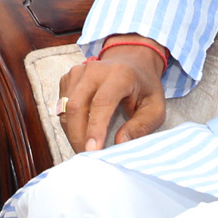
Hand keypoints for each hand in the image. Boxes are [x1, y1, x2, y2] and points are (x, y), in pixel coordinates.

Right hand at [59, 35, 168, 152]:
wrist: (132, 61)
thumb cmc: (145, 87)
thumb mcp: (155, 108)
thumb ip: (141, 126)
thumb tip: (120, 143)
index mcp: (120, 74)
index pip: (101, 102)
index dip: (95, 128)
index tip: (93, 151)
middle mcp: (95, 70)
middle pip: (77, 106)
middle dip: (78, 136)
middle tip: (87, 157)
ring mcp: (78, 72)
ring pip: (66, 108)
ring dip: (72, 132)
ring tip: (85, 147)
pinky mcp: (68, 78)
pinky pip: (62, 106)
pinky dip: (69, 124)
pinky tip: (81, 132)